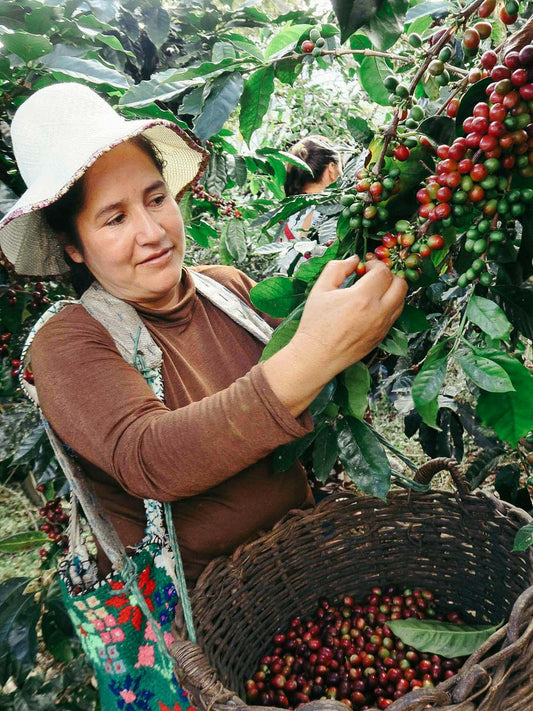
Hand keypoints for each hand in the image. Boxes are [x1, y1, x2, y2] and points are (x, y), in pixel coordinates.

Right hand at [262, 256, 406, 415]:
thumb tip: (354, 259)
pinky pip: (394, 316)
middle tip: (373, 277)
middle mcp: (378, 312)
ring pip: (401, 301)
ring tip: (373, 291)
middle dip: (389, 275)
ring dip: (391, 291)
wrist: (316, 356)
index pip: (384, 272)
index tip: (364, 267)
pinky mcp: (382, 337)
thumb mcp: (320, 289)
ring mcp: (382, 326)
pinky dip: (389, 306)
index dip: (375, 264)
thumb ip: (337, 268)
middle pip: (401, 284)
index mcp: (363, 297)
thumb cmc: (316, 323)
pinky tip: (371, 307)